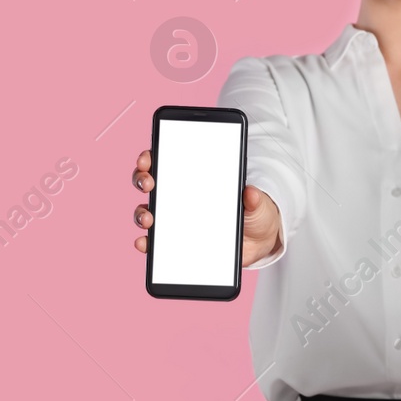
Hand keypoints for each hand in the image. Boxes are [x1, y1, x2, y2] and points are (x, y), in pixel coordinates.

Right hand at [131, 149, 284, 266]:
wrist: (259, 240)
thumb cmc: (253, 212)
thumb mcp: (257, 203)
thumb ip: (254, 199)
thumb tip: (250, 193)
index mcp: (196, 178)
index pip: (166, 159)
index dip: (152, 157)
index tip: (148, 159)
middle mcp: (179, 196)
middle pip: (150, 182)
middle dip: (143, 180)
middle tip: (148, 184)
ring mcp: (174, 218)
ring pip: (147, 211)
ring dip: (141, 213)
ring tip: (148, 219)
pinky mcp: (175, 242)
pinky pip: (154, 241)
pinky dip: (146, 242)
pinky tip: (145, 244)